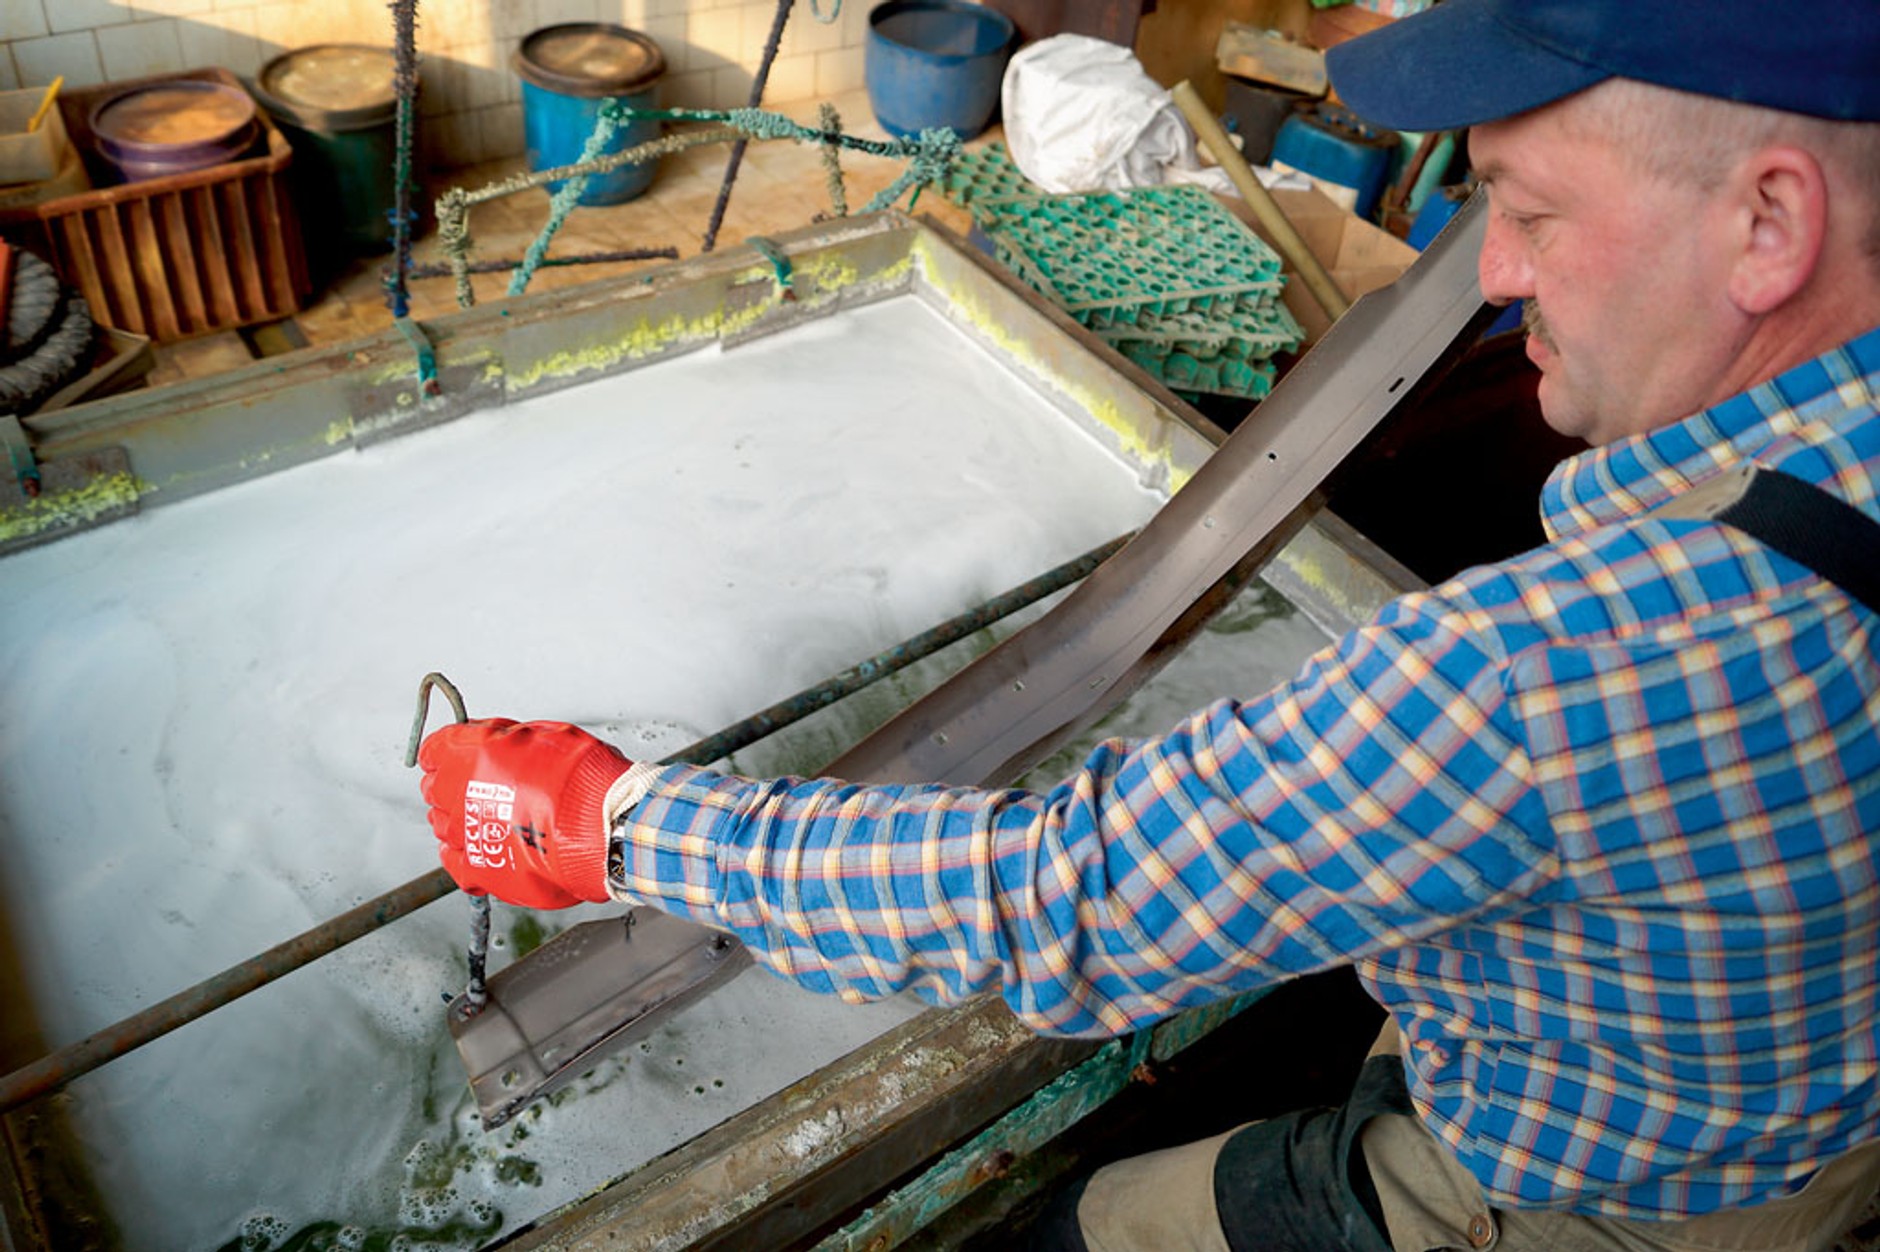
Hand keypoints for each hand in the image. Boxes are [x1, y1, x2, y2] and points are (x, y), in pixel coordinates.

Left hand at [417, 719, 631, 908]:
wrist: (604, 830)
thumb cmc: (584, 782)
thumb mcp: (548, 735)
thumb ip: (507, 739)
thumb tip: (494, 738)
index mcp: (471, 755)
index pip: (435, 750)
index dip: (449, 751)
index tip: (459, 752)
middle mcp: (459, 795)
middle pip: (436, 788)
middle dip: (453, 784)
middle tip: (483, 784)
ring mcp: (467, 834)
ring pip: (443, 825)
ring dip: (460, 818)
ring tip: (492, 816)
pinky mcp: (481, 868)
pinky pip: (454, 861)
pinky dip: (462, 853)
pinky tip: (481, 846)